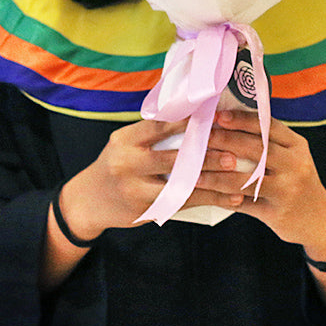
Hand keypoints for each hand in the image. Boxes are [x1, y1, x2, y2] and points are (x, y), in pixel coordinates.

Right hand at [58, 117, 250, 241]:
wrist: (88, 201)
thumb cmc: (117, 164)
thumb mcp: (125, 143)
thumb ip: (152, 134)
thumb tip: (195, 116)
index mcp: (125, 139)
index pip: (160, 125)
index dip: (188, 121)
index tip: (215, 118)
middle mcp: (127, 162)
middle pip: (174, 157)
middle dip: (207, 154)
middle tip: (235, 153)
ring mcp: (134, 188)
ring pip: (181, 184)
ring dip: (213, 181)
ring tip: (238, 178)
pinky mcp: (144, 210)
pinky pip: (182, 204)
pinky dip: (208, 200)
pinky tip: (228, 200)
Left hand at [196, 110, 325, 259]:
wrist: (320, 221)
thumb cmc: (298, 181)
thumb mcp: (293, 156)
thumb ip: (268, 141)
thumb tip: (227, 121)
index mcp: (297, 146)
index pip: (268, 126)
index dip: (242, 120)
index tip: (218, 116)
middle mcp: (295, 165)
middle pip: (256, 149)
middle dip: (225, 141)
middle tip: (202, 136)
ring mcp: (287, 190)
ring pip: (246, 180)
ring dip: (217, 175)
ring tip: (195, 170)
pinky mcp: (277, 213)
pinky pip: (244, 205)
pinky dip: (222, 199)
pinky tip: (206, 194)